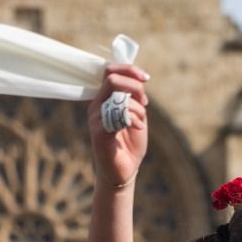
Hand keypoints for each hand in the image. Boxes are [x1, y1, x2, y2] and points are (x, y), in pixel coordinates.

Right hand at [87, 63, 149, 189]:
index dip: (129, 69)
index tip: (146, 78)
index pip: (110, 71)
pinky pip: (117, 115)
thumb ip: (134, 97)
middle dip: (134, 86)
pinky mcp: (99, 132)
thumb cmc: (130, 144)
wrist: (124, 171)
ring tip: (140, 122)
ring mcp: (96, 119)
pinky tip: (138, 128)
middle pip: (112, 78)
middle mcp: (97, 106)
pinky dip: (133, 118)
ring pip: (117, 96)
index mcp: (104, 99)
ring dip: (136, 107)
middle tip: (145, 101)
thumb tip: (139, 79)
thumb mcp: (136, 114)